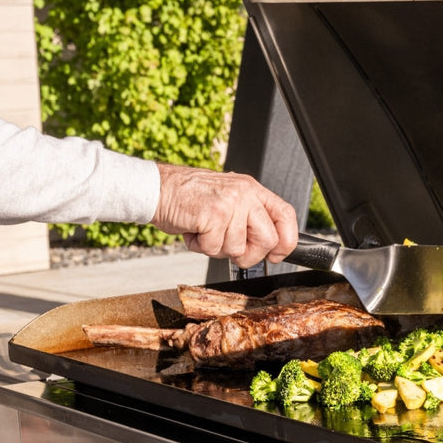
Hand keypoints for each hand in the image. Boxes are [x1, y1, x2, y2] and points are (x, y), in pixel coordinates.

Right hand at [152, 163, 297, 267]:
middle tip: (231, 247)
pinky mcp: (212, 215)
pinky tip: (194, 231)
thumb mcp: (228, 199)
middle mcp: (245, 194)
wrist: (156, 188)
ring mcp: (230, 204)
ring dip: (218, 248)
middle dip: (250, 254)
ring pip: (238, 248)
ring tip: (205, 231)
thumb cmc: (190, 198)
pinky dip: (200, 247)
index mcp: (252, 190)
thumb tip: (270, 245)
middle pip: (268, 240)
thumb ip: (250, 218)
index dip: (286, 241)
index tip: (277, 255)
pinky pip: (214, 248)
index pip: (286, 215)